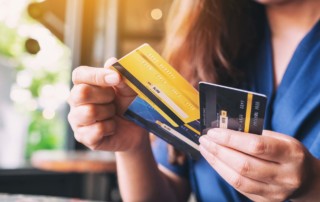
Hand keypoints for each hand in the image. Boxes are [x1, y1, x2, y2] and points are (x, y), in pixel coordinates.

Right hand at [68, 58, 147, 151]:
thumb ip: (121, 76)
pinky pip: (95, 131)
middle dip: (105, 96)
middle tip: (114, 100)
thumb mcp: (129, 89)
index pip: (80, 74)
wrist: (136, 129)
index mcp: (84, 84)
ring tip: (113, 114)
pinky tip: (112, 127)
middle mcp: (76, 101)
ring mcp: (77, 120)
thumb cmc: (129, 105)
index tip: (116, 78)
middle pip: (81, 93)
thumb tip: (112, 62)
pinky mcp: (83, 137)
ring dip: (108, 113)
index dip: (97, 75)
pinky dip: (110, 128)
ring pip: (89, 112)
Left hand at [199, 128, 319, 200]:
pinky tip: (215, 161)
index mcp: (291, 154)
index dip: (231, 139)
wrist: (305, 179)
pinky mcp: (264, 201)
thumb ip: (255, 134)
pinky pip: (239, 187)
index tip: (213, 132)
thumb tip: (224, 129)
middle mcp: (285, 176)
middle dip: (218, 151)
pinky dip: (223, 172)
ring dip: (216, 163)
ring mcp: (275, 192)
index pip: (256, 146)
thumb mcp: (280, 138)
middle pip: (243, 165)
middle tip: (204, 140)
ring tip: (205, 149)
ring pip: (238, 180)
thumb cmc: (288, 153)